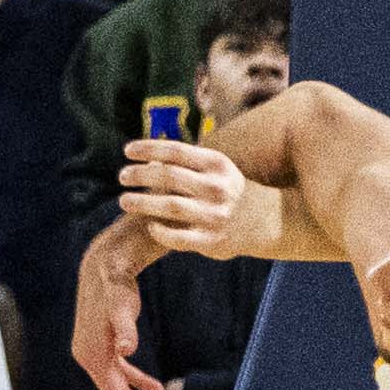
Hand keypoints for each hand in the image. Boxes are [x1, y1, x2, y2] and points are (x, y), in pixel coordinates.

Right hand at [67, 217, 163, 389]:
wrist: (105, 266)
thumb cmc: (115, 288)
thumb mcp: (122, 308)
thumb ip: (126, 329)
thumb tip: (126, 349)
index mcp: (91, 355)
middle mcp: (88, 357)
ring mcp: (95, 351)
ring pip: (118, 385)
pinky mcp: (104, 344)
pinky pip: (121, 371)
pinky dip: (137, 381)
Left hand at [120, 138, 273, 259]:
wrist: (267, 221)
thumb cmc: (229, 190)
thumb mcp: (218, 169)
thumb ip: (188, 162)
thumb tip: (149, 154)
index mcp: (217, 164)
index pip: (175, 150)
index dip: (147, 148)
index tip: (127, 151)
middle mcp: (216, 188)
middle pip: (168, 176)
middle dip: (139, 175)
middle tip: (122, 176)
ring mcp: (214, 215)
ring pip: (169, 206)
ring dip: (142, 202)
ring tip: (124, 201)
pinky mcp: (212, 240)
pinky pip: (177, 237)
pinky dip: (160, 231)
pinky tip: (150, 225)